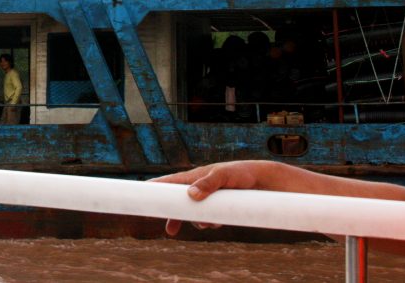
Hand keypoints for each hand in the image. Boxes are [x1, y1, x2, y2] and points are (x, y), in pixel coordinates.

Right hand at [149, 161, 265, 235]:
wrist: (264, 181)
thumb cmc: (241, 173)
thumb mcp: (224, 176)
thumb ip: (208, 183)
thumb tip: (190, 195)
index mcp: (194, 176)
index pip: (170, 182)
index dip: (155, 187)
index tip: (141, 191)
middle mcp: (198, 187)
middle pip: (178, 203)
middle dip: (174, 217)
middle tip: (170, 230)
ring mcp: (208, 198)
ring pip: (194, 215)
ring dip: (199, 222)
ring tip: (211, 222)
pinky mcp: (219, 207)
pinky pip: (208, 220)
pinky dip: (210, 224)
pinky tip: (219, 222)